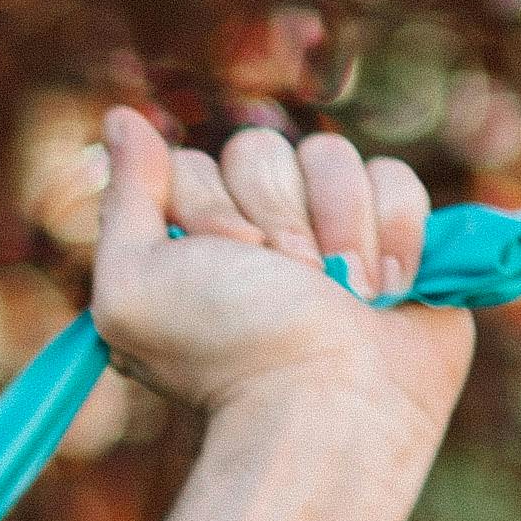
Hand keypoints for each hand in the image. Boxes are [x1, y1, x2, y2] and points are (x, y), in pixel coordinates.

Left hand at [85, 109, 478, 449]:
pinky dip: (395, 232)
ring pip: (332, 155)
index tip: (227, 264)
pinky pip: (395, 177)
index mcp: (191, 239)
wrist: (332, 401)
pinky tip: (387, 290)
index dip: (212, 208)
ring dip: (339, 227)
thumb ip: (126, 201)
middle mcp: (257, 227)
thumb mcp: (137, 286)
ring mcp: (329, 226)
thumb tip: (123, 119)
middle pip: (262, 149)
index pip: (193, 162)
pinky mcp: (396, 235)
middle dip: (278, 219)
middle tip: (288, 283)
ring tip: (345, 295)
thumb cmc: (228, 350)